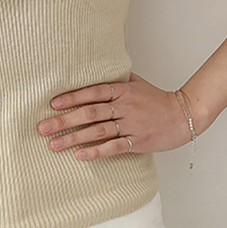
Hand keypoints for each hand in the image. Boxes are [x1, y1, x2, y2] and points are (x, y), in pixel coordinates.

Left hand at [36, 72, 192, 159]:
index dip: (72, 97)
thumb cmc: (156, 99)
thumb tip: (92, 71)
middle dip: (64, 121)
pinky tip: (80, 155)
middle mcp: (125, 107)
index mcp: (122, 90)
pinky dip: (96, 151)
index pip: (93, 92)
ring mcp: (131, 125)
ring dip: (74, 138)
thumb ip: (115, 79)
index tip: (52, 104)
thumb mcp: (136, 83)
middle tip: (43, 127)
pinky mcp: (138, 141)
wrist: (183, 115)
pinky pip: (114, 147)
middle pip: (90, 113)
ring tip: (54, 145)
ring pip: (98, 131)